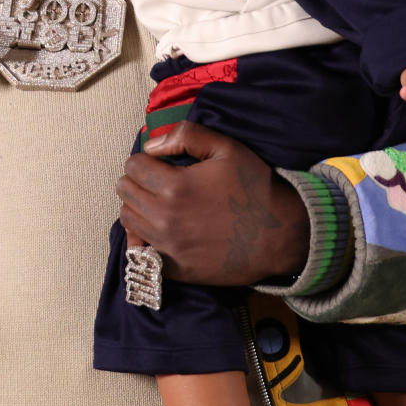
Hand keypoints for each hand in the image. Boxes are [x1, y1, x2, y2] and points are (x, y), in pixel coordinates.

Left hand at [117, 121, 310, 284]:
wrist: (280, 235)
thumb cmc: (256, 188)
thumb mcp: (227, 148)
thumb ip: (186, 137)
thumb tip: (151, 145)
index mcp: (174, 187)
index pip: (133, 166)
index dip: (145, 160)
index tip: (160, 163)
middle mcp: (163, 218)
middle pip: (125, 192)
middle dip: (138, 181)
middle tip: (158, 181)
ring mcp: (167, 247)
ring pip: (128, 220)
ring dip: (138, 207)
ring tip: (159, 203)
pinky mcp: (174, 269)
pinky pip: (140, 251)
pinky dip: (144, 238)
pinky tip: (159, 230)